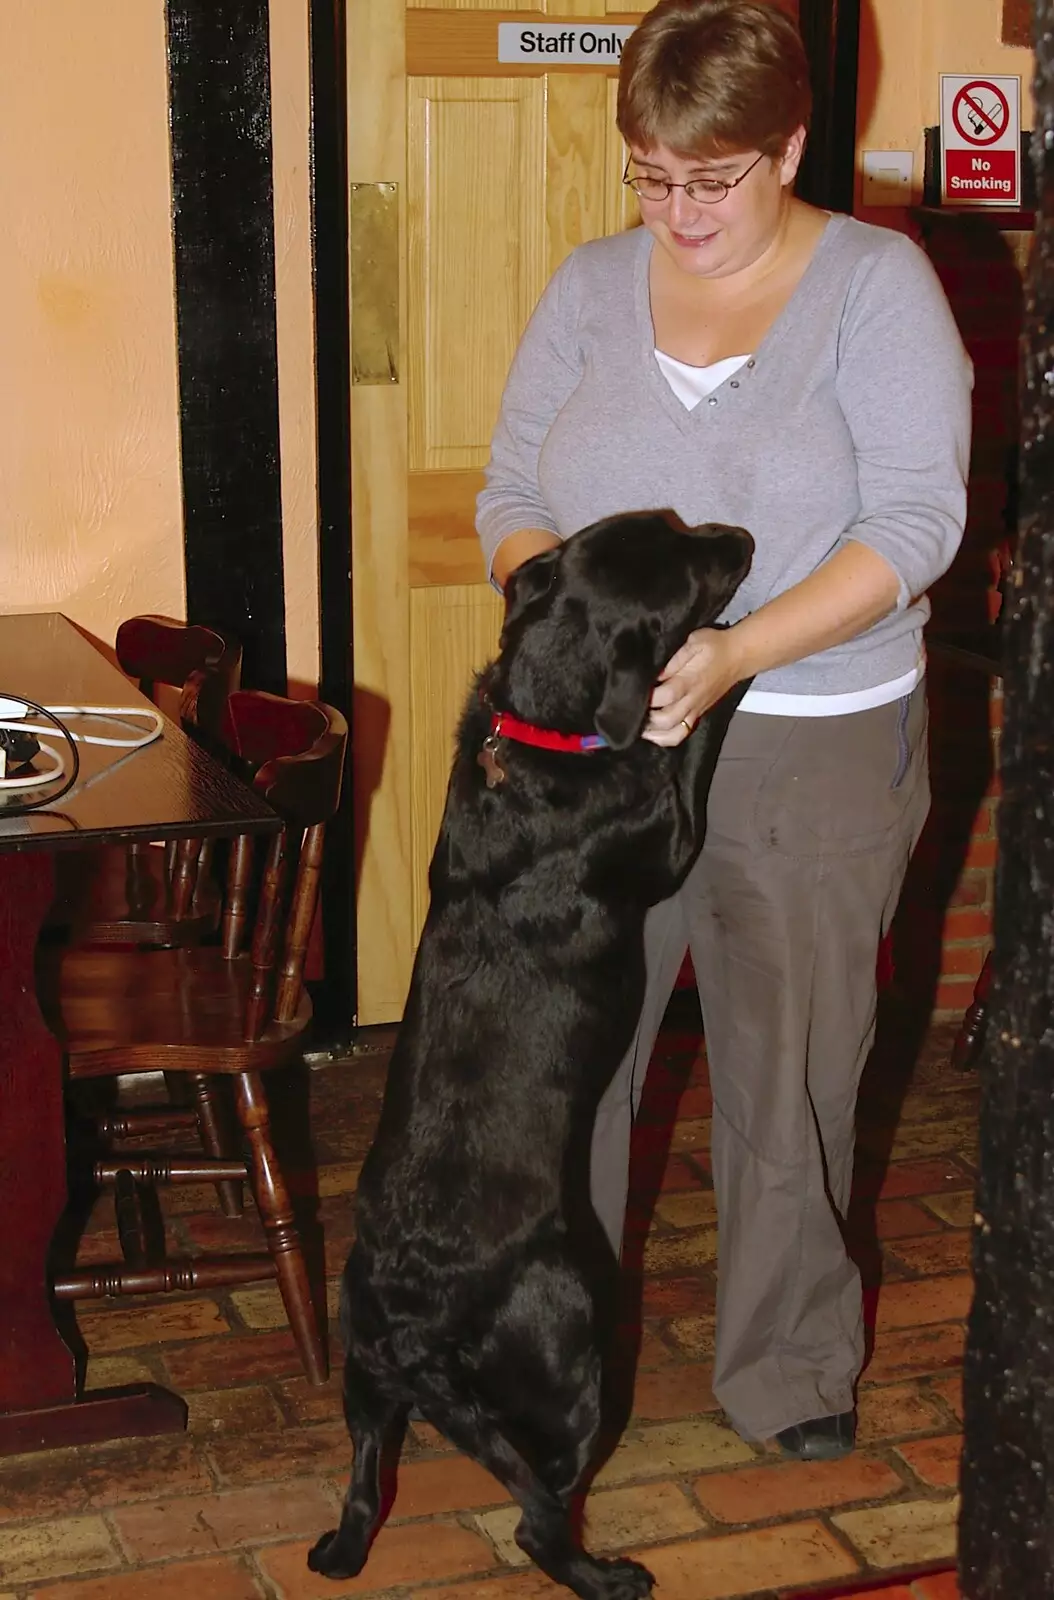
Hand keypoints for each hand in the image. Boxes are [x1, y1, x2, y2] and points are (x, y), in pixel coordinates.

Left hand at [642, 626, 749, 745]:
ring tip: (638, 726)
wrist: (737, 656)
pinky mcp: (697, 714)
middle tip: (628, 711)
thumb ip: (672, 658)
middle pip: (666, 720)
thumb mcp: (692, 641)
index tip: (630, 692)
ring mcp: (695, 710)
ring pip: (673, 733)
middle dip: (645, 719)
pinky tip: (652, 733)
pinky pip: (681, 734)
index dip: (646, 698)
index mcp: (688, 681)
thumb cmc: (713, 646)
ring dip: (653, 734)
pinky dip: (665, 738)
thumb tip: (654, 672)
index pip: (664, 696)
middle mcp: (691, 700)